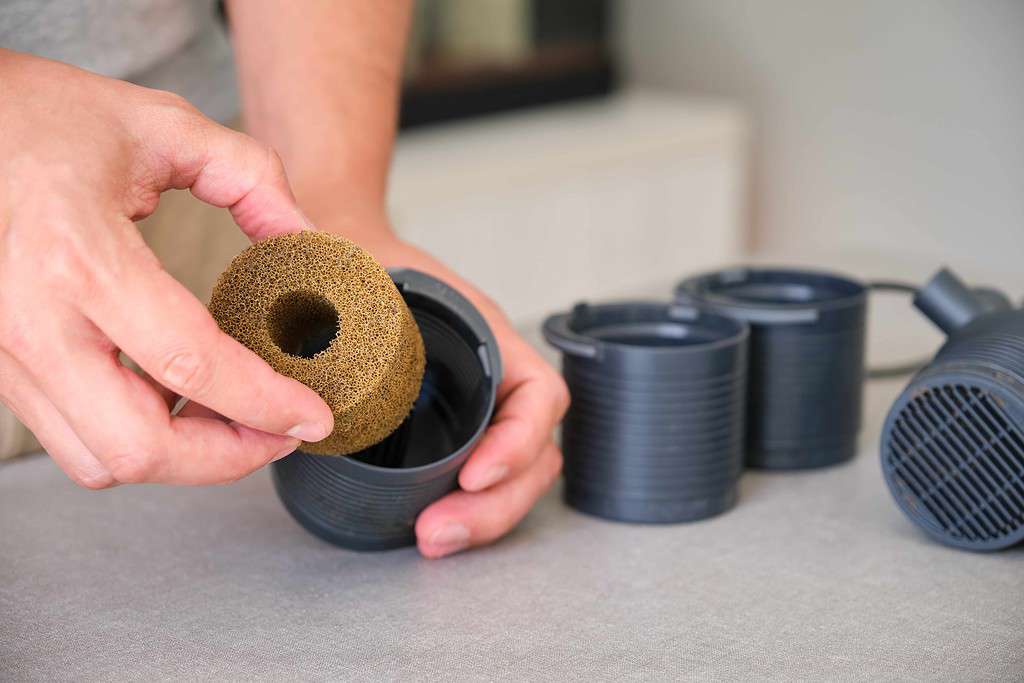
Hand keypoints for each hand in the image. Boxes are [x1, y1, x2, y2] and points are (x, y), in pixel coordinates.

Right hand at [0, 50, 332, 487]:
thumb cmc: (44, 115)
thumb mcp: (163, 124)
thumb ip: (251, 178)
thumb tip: (308, 240)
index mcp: (76, 256)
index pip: (189, 364)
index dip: (266, 403)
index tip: (312, 417)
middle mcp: (29, 319)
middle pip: (140, 446)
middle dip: (225, 457)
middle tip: (278, 431)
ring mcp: (1, 353)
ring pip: (100, 461)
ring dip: (179, 457)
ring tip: (231, 417)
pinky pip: (69, 439)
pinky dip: (133, 440)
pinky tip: (173, 402)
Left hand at [342, 230, 569, 558]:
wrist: (351, 258)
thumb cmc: (360, 262)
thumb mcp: (359, 275)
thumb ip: (338, 298)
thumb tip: (298, 322)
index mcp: (488, 335)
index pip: (540, 395)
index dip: (518, 442)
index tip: (472, 475)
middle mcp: (497, 375)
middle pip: (537, 454)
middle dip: (495, 505)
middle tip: (437, 533)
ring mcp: (480, 407)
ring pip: (517, 476)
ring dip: (483, 518)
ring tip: (431, 540)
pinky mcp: (456, 431)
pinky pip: (483, 479)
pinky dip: (465, 510)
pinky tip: (427, 528)